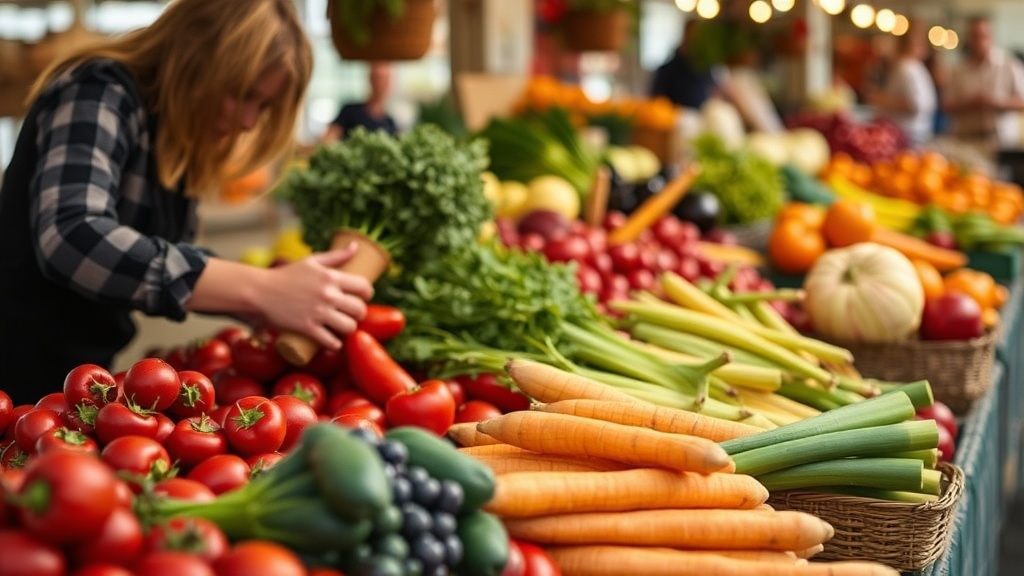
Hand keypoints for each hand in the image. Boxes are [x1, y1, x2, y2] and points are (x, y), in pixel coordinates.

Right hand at [259, 242, 374, 349]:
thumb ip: (336, 256)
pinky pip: (332, 342)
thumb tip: (355, 246)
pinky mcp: (308, 328)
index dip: (367, 294)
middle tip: (351, 314)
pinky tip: (332, 341)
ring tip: (342, 327)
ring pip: (349, 327)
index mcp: (331, 277)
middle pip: (360, 310)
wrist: (260, 291)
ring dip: (348, 329)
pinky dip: (334, 344)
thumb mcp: (312, 262)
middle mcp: (328, 295)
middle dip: (359, 313)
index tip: (361, 297)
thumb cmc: (287, 275)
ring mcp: (318, 313)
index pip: (364, 287)